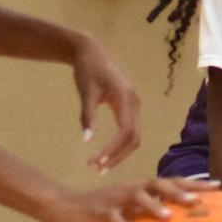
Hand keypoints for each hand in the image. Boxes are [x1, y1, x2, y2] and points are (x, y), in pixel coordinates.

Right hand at [34, 177, 214, 221]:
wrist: (67, 207)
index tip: (219, 186)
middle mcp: (133, 189)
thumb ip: (152, 213)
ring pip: (137, 196)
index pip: (174, 182)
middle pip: (159, 183)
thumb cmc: (105, 212)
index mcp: (144, 189)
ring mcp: (116, 197)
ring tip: (168, 216)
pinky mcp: (99, 209)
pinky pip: (111, 216)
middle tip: (198, 201)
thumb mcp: (131, 212)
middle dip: (180, 191)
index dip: (195, 184)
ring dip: (153, 205)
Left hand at [71, 36, 140, 171]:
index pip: (126, 132)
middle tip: (97, 169)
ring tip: (99, 165)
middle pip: (134, 138)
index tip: (97, 162)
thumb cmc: (87, 70)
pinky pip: (130, 130)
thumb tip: (86, 141)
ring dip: (119, 153)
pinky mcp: (130, 107)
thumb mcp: (86, 93)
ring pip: (134, 136)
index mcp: (126, 99)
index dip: (113, 150)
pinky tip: (105, 152)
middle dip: (117, 156)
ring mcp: (135, 105)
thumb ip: (87, 116)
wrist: (91, 52)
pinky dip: (120, 144)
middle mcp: (135, 104)